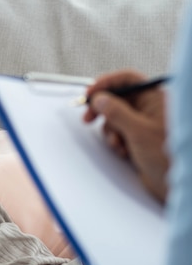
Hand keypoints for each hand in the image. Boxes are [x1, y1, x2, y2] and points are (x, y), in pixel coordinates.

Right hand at [83, 69, 168, 202]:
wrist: (176, 185)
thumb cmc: (167, 157)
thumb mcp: (138, 131)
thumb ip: (116, 112)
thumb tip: (100, 98)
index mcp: (155, 98)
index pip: (127, 79)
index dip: (107, 83)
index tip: (90, 92)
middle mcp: (149, 108)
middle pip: (117, 98)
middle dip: (102, 109)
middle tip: (88, 117)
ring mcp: (142, 124)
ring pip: (114, 118)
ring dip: (110, 130)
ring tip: (118, 143)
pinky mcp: (137, 139)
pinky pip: (118, 133)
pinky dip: (115, 141)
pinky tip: (123, 151)